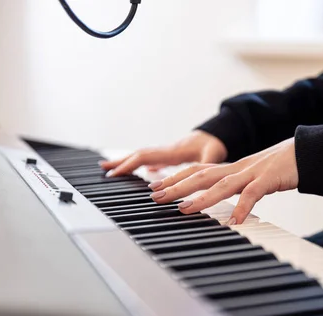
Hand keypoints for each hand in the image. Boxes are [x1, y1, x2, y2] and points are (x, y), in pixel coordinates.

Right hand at [101, 130, 227, 176]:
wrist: (220, 133)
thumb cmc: (215, 145)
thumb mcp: (212, 155)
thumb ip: (207, 164)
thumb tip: (201, 174)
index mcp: (171, 151)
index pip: (144, 157)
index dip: (128, 165)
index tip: (114, 174)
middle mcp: (166, 150)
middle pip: (138, 155)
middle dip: (120, 162)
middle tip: (103, 170)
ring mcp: (167, 153)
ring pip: (143, 156)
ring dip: (127, 162)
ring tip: (111, 169)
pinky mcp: (172, 156)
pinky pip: (152, 159)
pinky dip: (142, 164)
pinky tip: (142, 172)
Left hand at [149, 138, 298, 224]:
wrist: (308, 152)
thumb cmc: (282, 166)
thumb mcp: (254, 177)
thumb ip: (239, 186)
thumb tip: (225, 202)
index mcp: (232, 167)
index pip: (197, 170)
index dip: (176, 177)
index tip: (155, 187)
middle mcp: (238, 168)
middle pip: (201, 175)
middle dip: (177, 186)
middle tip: (156, 197)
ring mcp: (253, 172)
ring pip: (222, 184)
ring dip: (201, 198)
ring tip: (184, 209)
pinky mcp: (270, 178)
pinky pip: (253, 194)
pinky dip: (243, 208)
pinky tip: (234, 222)